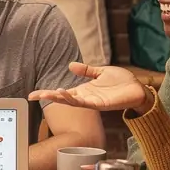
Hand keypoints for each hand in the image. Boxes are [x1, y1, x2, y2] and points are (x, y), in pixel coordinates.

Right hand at [30, 63, 150, 112]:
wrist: (137, 88)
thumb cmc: (121, 82)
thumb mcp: (101, 72)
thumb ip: (86, 70)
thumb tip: (70, 65)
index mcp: (84, 90)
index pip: (63, 92)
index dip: (48, 92)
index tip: (33, 93)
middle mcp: (85, 97)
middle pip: (62, 98)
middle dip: (48, 97)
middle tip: (32, 96)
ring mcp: (92, 102)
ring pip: (71, 102)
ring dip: (59, 98)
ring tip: (47, 94)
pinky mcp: (100, 104)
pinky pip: (83, 102)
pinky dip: (72, 99)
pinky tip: (64, 94)